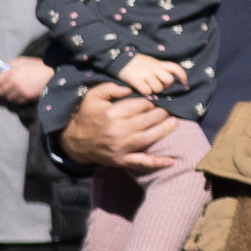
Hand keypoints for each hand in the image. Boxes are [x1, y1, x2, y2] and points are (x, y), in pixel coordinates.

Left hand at [0, 55, 55, 106]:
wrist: (52, 74)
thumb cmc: (38, 66)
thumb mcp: (23, 61)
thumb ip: (12, 64)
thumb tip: (3, 69)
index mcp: (12, 73)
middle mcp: (14, 83)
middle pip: (0, 91)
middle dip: (2, 88)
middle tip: (5, 86)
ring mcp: (20, 91)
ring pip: (8, 97)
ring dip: (9, 94)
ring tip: (14, 90)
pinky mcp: (27, 97)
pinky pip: (17, 101)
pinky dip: (17, 98)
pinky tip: (20, 94)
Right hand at [59, 83, 175, 171]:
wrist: (75, 142)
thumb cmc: (86, 117)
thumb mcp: (92, 97)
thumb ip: (110, 88)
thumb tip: (130, 89)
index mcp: (111, 113)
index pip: (139, 105)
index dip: (149, 102)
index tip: (153, 101)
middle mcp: (117, 130)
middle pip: (146, 120)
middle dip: (160, 113)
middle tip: (168, 110)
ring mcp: (120, 147)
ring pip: (148, 138)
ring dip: (164, 130)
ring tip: (175, 123)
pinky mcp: (121, 160)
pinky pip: (141, 162)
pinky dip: (157, 162)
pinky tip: (171, 161)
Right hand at [117, 54, 186, 94]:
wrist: (119, 59)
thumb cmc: (135, 62)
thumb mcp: (150, 61)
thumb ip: (159, 68)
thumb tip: (168, 81)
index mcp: (158, 63)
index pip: (175, 68)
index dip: (182, 76)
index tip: (184, 82)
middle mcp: (154, 68)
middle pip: (169, 80)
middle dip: (166, 86)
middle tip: (159, 86)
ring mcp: (145, 74)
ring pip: (158, 88)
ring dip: (154, 91)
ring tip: (147, 87)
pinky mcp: (136, 80)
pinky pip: (147, 91)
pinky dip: (145, 93)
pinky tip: (140, 89)